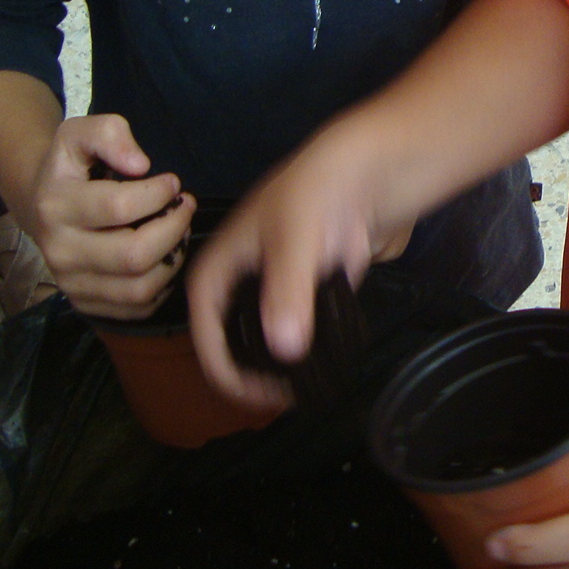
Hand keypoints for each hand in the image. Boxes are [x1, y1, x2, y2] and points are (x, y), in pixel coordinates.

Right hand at [23, 113, 195, 319]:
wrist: (41, 201)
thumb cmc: (71, 166)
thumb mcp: (80, 132)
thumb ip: (109, 134)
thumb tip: (140, 164)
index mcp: (56, 205)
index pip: (119, 207)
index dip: (157, 193)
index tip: (171, 182)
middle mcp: (59, 250)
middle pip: (134, 255)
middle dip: (174, 228)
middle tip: (184, 207)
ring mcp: (71, 282)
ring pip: (139, 288)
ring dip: (173, 259)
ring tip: (178, 231)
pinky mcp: (84, 303)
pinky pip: (136, 308)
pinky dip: (162, 286)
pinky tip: (164, 257)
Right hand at [186, 125, 403, 407]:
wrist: (363, 171)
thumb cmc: (316, 196)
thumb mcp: (295, 241)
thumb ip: (288, 292)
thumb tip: (285, 347)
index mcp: (215, 271)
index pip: (205, 335)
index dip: (227, 372)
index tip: (260, 396)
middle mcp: (235, 284)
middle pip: (231, 344)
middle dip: (252, 374)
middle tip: (285, 398)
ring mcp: (270, 291)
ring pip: (263, 342)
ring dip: (277, 366)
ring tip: (302, 388)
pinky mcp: (300, 293)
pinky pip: (293, 332)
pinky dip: (302, 350)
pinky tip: (321, 365)